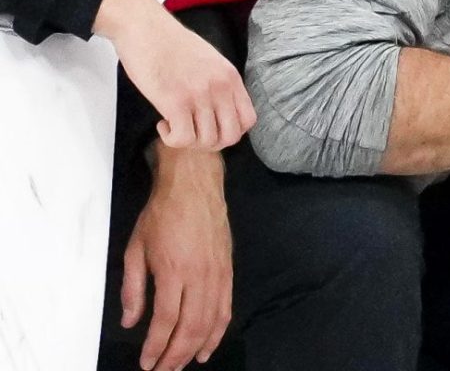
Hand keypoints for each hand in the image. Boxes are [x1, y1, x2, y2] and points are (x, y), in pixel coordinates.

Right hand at [94, 0, 251, 151]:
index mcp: (231, 77)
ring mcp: (200, 95)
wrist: (146, 29)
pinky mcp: (175, 102)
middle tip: (191, 132)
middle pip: (230, 136)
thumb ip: (219, 84)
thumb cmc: (172, 45)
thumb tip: (220, 111)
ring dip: (188, 141)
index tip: (210, 127)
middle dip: (210, 143)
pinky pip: (183, 138)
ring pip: (206, 141)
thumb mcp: (210, 61)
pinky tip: (163, 124)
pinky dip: (171, 139)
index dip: (230, 132)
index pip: (248, 120)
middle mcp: (220, 87)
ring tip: (174, 125)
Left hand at [120, 144, 230, 370]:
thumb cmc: (160, 215)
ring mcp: (218, 272)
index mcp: (173, 270)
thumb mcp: (135, 250)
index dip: (156, 346)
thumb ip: (133, 289)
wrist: (195, 185)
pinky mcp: (228, 269)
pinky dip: (219, 329)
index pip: (166, 320)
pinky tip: (208, 345)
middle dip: (176, 354)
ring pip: (212, 320)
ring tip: (185, 364)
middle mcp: (199, 275)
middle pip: (191, 326)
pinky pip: (226, 306)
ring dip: (197, 347)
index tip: (146, 363)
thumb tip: (131, 322)